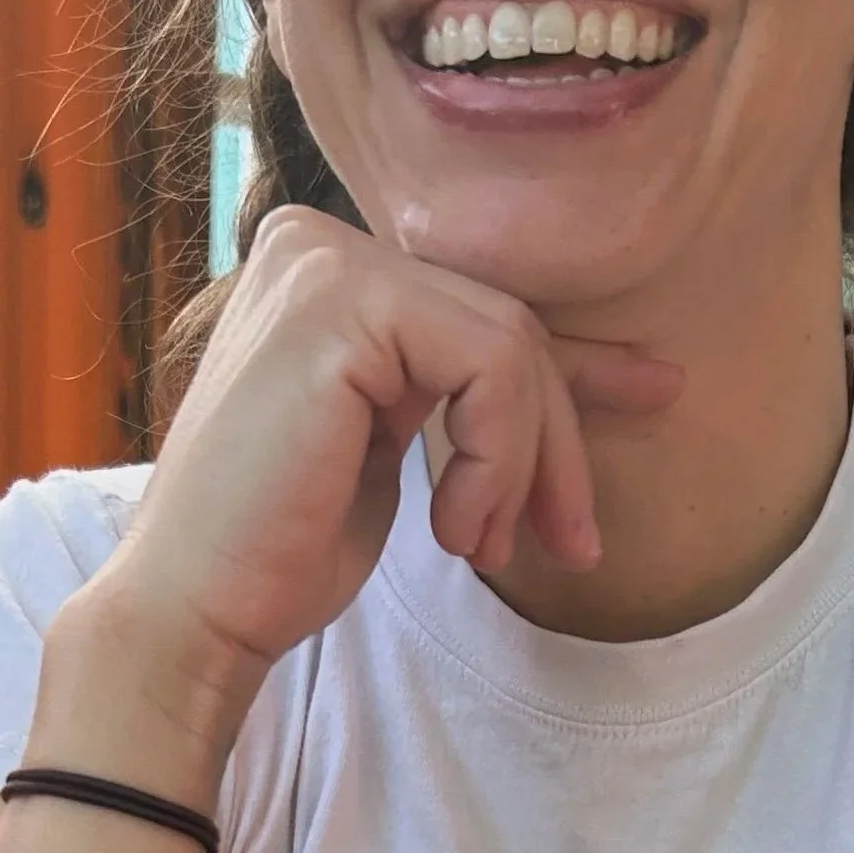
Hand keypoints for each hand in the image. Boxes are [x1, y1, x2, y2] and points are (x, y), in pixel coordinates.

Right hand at [46, 213, 680, 778]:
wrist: (196, 609)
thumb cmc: (282, 545)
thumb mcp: (400, 448)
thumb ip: (472, 393)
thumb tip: (622, 371)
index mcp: (324, 268)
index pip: (481, 307)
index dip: (576, 366)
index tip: (658, 395)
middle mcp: (317, 243)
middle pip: (508, 323)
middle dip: (557, 442)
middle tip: (571, 541)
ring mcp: (323, 264)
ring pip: (512, 344)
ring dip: (523, 464)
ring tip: (481, 544)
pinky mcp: (339, 307)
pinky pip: (492, 365)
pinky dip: (496, 457)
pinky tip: (451, 524)